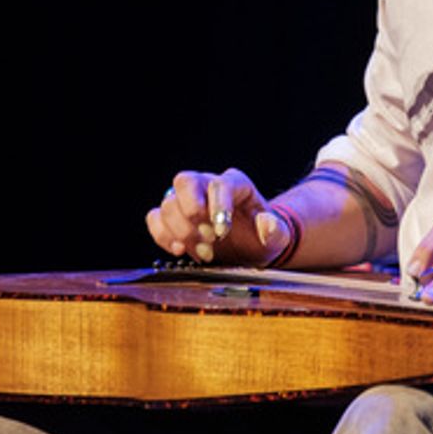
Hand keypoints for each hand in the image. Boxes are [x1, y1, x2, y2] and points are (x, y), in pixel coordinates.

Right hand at [145, 168, 290, 265]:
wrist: (248, 251)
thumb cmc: (262, 238)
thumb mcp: (277, 237)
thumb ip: (275, 230)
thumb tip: (265, 222)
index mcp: (235, 184)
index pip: (220, 184)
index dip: (218, 206)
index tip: (222, 232)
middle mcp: (207, 187)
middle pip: (185, 181)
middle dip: (191, 211)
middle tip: (208, 238)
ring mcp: (187, 201)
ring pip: (168, 203)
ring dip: (181, 231)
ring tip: (204, 252)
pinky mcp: (173, 219)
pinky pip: (155, 219)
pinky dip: (162, 235)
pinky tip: (179, 249)